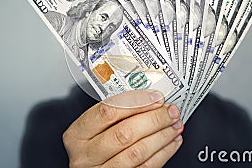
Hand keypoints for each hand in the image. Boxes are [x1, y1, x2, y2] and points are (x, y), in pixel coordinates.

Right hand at [63, 90, 183, 166]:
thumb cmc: (93, 145)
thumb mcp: (93, 128)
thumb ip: (115, 115)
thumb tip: (149, 99)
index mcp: (77, 134)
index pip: (108, 111)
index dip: (136, 102)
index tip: (155, 97)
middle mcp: (86, 155)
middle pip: (124, 133)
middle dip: (154, 119)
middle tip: (170, 111)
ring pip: (137, 152)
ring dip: (162, 136)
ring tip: (175, 125)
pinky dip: (163, 153)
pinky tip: (171, 142)